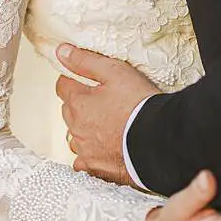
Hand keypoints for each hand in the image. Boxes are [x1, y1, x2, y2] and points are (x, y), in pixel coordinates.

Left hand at [56, 44, 158, 185]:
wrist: (158, 140)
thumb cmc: (140, 105)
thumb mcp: (116, 72)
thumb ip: (86, 61)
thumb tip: (61, 52)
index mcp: (79, 103)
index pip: (63, 86)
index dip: (74, 80)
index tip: (86, 80)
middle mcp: (76, 128)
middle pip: (68, 111)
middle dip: (80, 105)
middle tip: (103, 101)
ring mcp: (85, 149)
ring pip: (76, 137)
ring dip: (85, 130)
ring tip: (107, 126)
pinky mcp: (96, 168)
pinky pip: (84, 162)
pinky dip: (91, 155)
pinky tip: (104, 150)